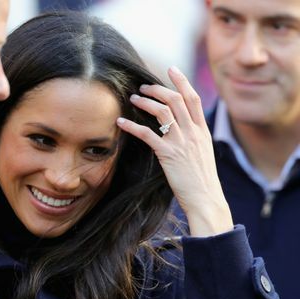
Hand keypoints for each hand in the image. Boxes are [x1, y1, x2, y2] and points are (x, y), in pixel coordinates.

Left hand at [116, 67, 232, 236]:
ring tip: (133, 99)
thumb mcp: (203, 153)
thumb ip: (194, 137)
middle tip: (143, 87)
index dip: (181, 80)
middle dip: (158, 89)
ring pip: (162, 112)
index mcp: (203, 131)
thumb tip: (182, 127)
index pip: (193, 98)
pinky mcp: (168, 155)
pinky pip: (147, 134)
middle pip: (175, 100)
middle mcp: (193, 132)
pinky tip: (121, 122)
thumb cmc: (202, 180)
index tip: (171, 68)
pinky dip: (132, 126)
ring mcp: (181, 142)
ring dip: (145, 102)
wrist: (206, 199)